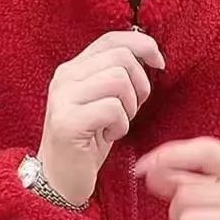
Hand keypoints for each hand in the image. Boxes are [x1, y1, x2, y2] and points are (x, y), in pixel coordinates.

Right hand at [38, 31, 164, 206]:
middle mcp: (64, 78)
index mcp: (73, 69)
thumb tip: (148, 55)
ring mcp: (63, 99)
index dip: (142, 45)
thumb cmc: (87, 143)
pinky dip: (121, 125)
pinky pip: (112, 109)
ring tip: (117, 125)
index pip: (112, 39)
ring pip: (118, 80)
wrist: (60, 180)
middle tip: (133, 109)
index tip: (159, 65)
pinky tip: (109, 136)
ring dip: (129, 107)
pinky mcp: (68, 122)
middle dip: (140, 84)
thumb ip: (115, 77)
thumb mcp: (102, 103)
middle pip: (121, 58)